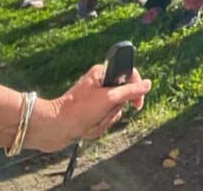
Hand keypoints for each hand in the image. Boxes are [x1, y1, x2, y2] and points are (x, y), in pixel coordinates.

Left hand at [26, 64, 150, 151]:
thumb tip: (148, 84)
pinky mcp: (89, 113)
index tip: (137, 104)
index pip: (129, 76)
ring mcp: (94, 100)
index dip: (136, 90)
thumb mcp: (109, 98)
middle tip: (102, 113)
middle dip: (114, 111)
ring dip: (104, 121)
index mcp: (102, 73)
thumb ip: (131, 91)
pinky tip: (86, 128)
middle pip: (122, 98)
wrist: (54, 128)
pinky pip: (103, 121)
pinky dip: (97, 127)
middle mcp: (99, 85)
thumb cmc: (79, 110)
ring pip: (113, 112)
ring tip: (90, 122)